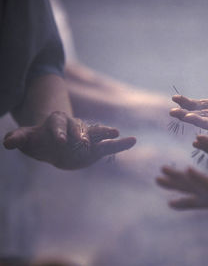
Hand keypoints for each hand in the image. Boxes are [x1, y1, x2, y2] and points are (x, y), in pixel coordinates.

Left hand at [3, 111, 135, 168]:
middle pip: (79, 127)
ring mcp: (87, 136)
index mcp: (57, 122)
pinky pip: (109, 145)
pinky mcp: (97, 147)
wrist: (56, 144)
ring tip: (115, 133)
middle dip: (80, 135)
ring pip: (97, 133)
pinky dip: (121, 143)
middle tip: (81, 144)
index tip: (61, 141)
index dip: (59, 131)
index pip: (58, 123)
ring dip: (105, 133)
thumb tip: (7, 142)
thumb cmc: (41, 140)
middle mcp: (74, 126)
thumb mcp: (28, 139)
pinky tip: (133, 140)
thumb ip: (19, 138)